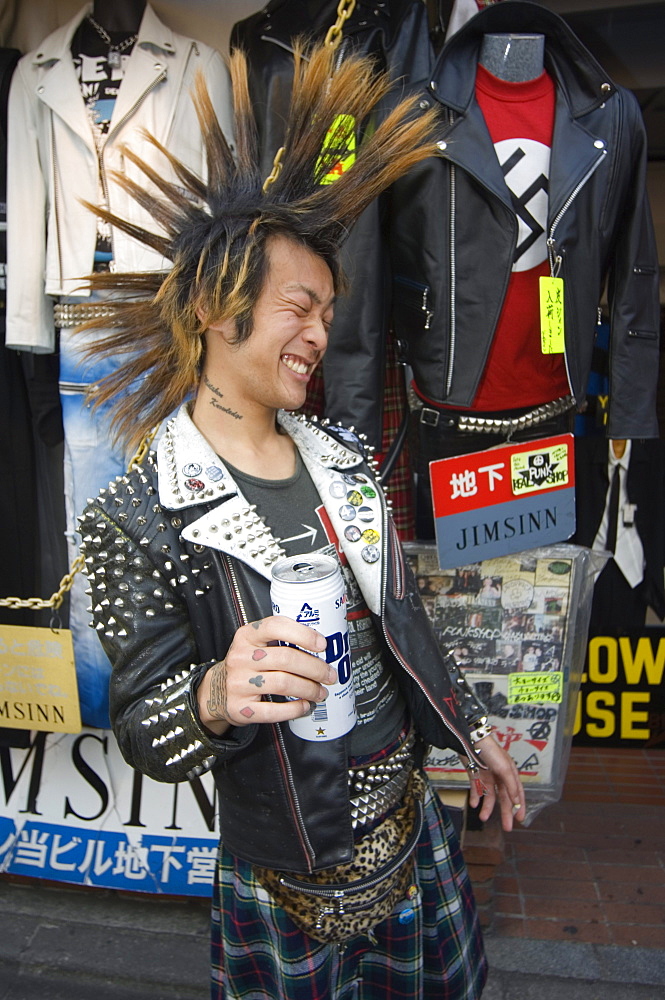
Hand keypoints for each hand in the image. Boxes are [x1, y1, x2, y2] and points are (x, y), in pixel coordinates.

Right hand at [197, 615, 335, 735]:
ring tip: (320, 692)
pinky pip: (273, 710)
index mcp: (247, 635)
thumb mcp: (255, 644)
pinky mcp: (240, 708)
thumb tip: (321, 647)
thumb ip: (280, 640)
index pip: (276, 626)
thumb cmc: (247, 664)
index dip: (303, 634)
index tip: (322, 645)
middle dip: (314, 668)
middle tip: (329, 675)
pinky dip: (294, 709)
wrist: (216, 690)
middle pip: (285, 659)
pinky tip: (304, 706)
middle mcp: (241, 657)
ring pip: (283, 683)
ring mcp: (238, 683)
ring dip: (309, 688)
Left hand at [465, 735, 525, 831]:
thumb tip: (516, 800)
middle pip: (504, 797)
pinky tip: (474, 805)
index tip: (520, 819)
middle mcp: (499, 775)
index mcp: (509, 772)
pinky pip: (476, 789)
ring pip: (489, 796)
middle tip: (507, 828)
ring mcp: (487, 775)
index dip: (519, 806)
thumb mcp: (504, 768)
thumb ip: (511, 784)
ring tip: (483, 817)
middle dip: (505, 812)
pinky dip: (475, 797)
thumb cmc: (490, 750)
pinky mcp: (475, 774)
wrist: (470, 739)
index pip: (517, 793)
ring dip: (487, 807)